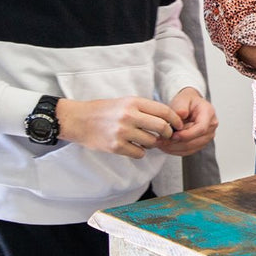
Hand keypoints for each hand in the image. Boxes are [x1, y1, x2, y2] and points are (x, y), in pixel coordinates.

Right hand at [55, 96, 183, 159]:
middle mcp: (129, 116)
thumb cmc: (103, 110)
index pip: (164, 111)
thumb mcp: (124, 102)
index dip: (175, 120)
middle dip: (168, 133)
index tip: (178, 125)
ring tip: (144, 140)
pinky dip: (139, 152)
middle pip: (162, 127)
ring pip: (152, 142)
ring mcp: (122, 132)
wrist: (77, 120)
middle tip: (166, 136)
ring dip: (152, 143)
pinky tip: (133, 147)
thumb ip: (145, 109)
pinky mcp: (115, 146)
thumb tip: (169, 119)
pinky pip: (139, 153)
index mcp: (133, 102)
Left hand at [157, 87, 217, 156]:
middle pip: (195, 141)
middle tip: (161, 140)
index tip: (173, 135)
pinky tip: (165, 146)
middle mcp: (211, 127)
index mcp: (209, 113)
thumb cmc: (186, 101)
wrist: (188, 105)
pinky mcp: (200, 143)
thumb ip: (181, 107)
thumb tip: (181, 115)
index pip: (201, 128)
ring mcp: (207, 136)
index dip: (186, 134)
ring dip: (174, 148)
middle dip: (177, 143)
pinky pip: (188, 151)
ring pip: (191, 148)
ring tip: (161, 143)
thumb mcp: (182, 99)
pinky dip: (175, 150)